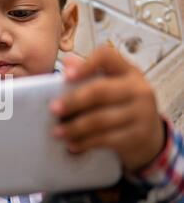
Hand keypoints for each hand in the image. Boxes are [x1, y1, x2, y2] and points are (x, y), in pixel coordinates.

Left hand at [50, 45, 165, 172]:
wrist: (150, 135)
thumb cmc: (120, 105)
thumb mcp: (111, 86)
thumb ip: (89, 74)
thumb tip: (68, 62)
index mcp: (128, 71)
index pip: (107, 57)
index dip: (86, 64)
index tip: (65, 76)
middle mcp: (138, 89)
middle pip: (100, 91)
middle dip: (73, 101)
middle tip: (53, 109)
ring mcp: (142, 113)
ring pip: (101, 119)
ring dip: (75, 127)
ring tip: (56, 132)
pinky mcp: (139, 135)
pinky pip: (107, 139)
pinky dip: (86, 143)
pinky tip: (72, 145)